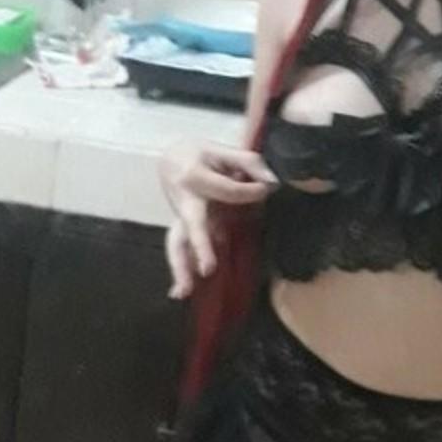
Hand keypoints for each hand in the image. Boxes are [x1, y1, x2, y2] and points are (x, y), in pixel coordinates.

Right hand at [161, 141, 276, 298]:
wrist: (170, 157)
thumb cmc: (200, 153)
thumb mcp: (224, 149)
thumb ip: (249, 162)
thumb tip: (271, 183)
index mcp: (194, 177)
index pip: (228, 192)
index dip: (251, 191)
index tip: (267, 188)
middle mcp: (184, 200)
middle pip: (192, 226)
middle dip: (200, 247)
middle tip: (208, 270)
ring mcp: (181, 216)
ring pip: (177, 243)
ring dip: (180, 268)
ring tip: (183, 292)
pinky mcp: (182, 227)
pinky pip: (180, 248)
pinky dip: (180, 270)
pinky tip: (180, 292)